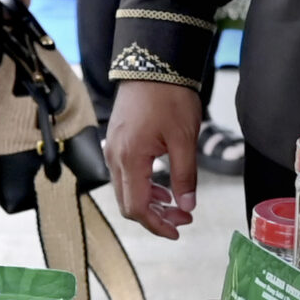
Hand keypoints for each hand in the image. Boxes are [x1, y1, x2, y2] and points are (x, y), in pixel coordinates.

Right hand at [106, 81, 202, 239]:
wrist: (151, 67)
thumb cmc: (169, 100)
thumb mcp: (184, 140)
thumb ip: (185, 176)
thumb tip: (187, 206)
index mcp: (131, 159)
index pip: (137, 207)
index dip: (157, 225)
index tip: (178, 232)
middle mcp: (115, 157)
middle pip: (127, 202)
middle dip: (155, 216)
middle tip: (184, 218)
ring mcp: (113, 149)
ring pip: (125, 190)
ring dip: (150, 202)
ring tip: (178, 204)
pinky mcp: (117, 142)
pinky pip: (124, 175)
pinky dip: (143, 187)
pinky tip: (163, 185)